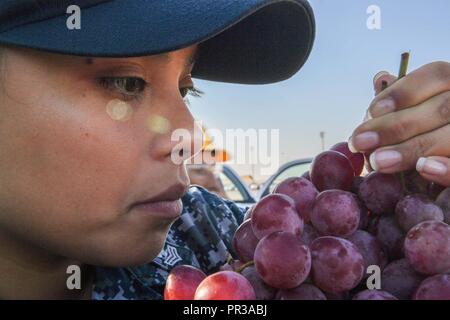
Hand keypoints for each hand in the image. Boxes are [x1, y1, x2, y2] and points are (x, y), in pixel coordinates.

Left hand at [349, 61, 449, 186]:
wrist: (448, 153)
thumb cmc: (430, 132)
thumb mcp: (419, 111)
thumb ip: (404, 100)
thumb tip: (381, 78)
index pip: (438, 75)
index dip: (404, 91)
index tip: (372, 111)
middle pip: (442, 108)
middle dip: (395, 126)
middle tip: (360, 142)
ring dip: (412, 149)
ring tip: (378, 161)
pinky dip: (447, 168)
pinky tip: (423, 168)